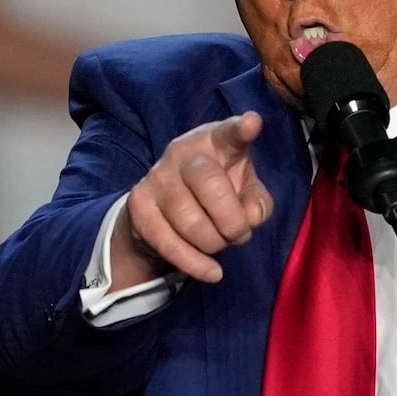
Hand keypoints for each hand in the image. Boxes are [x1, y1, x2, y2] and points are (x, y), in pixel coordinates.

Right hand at [113, 112, 274, 285]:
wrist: (167, 206)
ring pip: (190, 221)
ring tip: (220, 243)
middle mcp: (183, 152)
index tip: (252, 124)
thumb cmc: (218, 192)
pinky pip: (168, 242)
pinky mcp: (139, 204)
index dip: (241, 130)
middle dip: (232, 221)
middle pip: (210, 185)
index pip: (229, 133)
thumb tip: (251, 217)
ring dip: (214, 244)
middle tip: (239, 234)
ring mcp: (157, 176)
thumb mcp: (245, 191)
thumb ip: (257, 202)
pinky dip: (194, 264)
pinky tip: (212, 271)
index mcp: (215, 141)